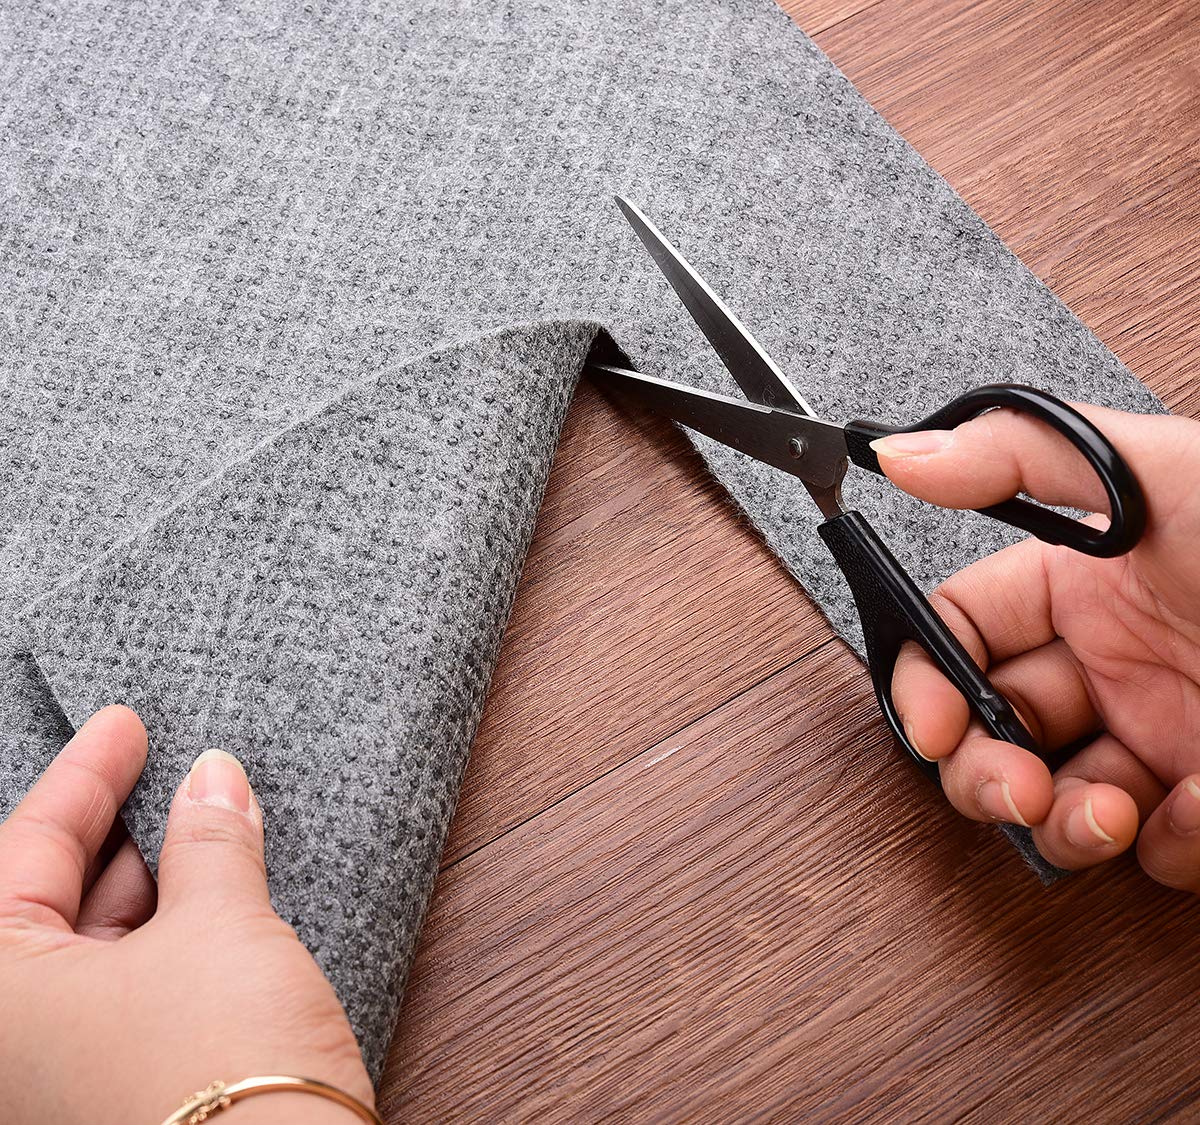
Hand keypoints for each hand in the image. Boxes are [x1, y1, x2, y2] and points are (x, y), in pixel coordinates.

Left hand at [0, 706, 372, 1123]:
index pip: (25, 849)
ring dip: (151, 881)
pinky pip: (126, 988)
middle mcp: (15, 1044)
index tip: (124, 724)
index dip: (85, 776)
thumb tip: (213, 777)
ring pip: (92, 948)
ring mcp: (63, 1074)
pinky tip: (215, 893)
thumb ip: (210, 842)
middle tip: (169, 769)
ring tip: (206, 820)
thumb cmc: (226, 1071)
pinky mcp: (119, 1091)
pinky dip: (168, 932)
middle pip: (48, 901)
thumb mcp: (221, 929)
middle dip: (115, 829)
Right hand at [873, 404, 1199, 885]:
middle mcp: (1113, 662)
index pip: (963, 629)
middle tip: (1011, 784)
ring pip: (1055, 799)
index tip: (930, 722)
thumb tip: (906, 451)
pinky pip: (1155, 844)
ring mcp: (1162, 735)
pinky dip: (1165, 842)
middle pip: (993, 726)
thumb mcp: (1165, 476)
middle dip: (982, 767)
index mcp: (1084, 582)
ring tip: (1095, 810)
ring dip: (1058, 819)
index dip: (926, 678)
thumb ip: (1020, 454)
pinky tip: (1199, 806)